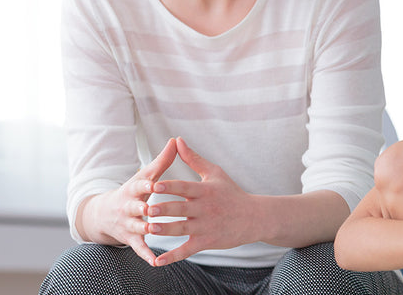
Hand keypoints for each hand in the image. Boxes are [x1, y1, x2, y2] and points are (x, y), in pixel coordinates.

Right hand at [79, 138, 177, 265]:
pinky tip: (155, 261)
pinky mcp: (130, 239)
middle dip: (142, 208)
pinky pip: (139, 248)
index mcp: (133, 189)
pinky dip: (146, 254)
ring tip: (154, 230)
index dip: (146, 185)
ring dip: (145, 228)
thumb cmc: (134, 191)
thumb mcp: (144, 176)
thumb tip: (176, 140)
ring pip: (137, 227)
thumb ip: (162, 161)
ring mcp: (128, 224)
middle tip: (152, 209)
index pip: (139, 186)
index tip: (155, 183)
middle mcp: (128, 207)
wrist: (104, 214)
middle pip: (135, 207)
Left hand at [146, 137, 254, 265]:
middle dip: (165, 209)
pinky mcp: (207, 242)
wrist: (254, 217)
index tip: (155, 185)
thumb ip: (193, 159)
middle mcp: (205, 208)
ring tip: (149, 229)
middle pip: (181, 208)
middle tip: (148, 208)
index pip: (185, 187)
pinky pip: (187, 250)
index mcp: (205, 191)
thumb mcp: (215, 173)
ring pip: (182, 229)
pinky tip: (157, 261)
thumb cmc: (232, 193)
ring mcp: (205, 226)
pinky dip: (172, 256)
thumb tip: (177, 140)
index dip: (170, 187)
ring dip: (166, 230)